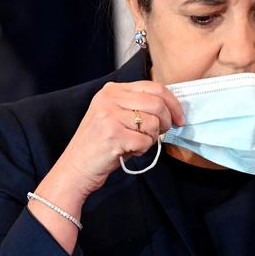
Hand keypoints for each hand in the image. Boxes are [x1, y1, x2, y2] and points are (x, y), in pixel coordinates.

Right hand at [29, 80, 183, 253]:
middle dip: (167, 121)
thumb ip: (138, 106)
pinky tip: (128, 151)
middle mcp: (109, 98)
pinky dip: (142, 150)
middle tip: (163, 132)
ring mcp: (109, 115)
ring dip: (151, 138)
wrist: (75, 169)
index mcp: (112, 90)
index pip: (153, 87)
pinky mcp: (112, 135)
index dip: (173, 103)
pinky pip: (145, 141)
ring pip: (153, 123)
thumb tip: (172, 106)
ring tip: (136, 143)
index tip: (179, 117)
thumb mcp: (115, 115)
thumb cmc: (100, 144)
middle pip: (157, 103)